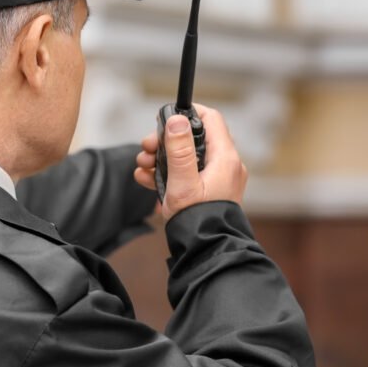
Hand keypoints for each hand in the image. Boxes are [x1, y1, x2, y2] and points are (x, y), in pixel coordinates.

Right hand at [134, 103, 247, 220]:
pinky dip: (169, 173)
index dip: (188, 114)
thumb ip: (179, 150)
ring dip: (162, 158)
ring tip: (142, 166)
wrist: (206, 252)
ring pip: (188, 157)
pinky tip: (147, 179)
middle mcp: (225, 165)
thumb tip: (177, 119)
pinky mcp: (209, 191)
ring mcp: (217, 178)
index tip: (165, 119)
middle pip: (194, 138)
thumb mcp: (183, 183)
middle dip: (166, 141)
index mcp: (224, 159)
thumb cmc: (197, 221)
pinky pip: (189, 173)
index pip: (211, 119)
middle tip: (146, 148)